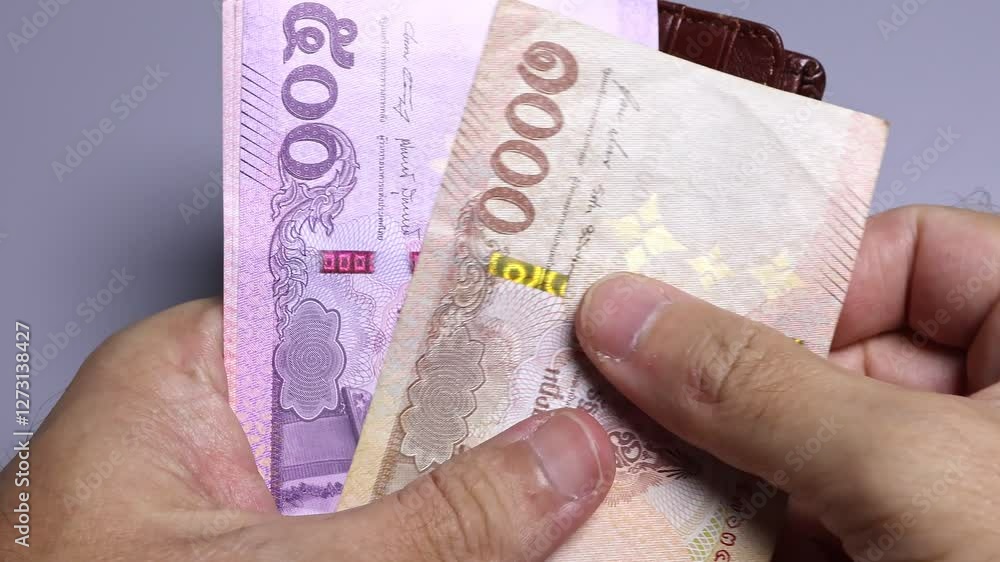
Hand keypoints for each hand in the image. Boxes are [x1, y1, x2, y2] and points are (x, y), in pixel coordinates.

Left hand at [0, 300, 614, 560]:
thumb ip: (439, 519)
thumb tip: (563, 457)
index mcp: (175, 381)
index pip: (335, 297)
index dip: (445, 296)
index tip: (544, 300)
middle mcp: (207, 439)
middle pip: (374, 395)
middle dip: (475, 407)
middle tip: (579, 399)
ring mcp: (236, 518)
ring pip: (379, 479)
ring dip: (463, 488)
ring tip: (568, 471)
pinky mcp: (265, 561)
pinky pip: (368, 538)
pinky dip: (427, 543)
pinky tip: (506, 538)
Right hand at [576, 205, 999, 560]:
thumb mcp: (906, 473)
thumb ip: (758, 387)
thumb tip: (628, 315)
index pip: (911, 252)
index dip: (802, 270)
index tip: (688, 304)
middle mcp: (991, 412)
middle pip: (834, 352)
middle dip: (728, 380)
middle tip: (622, 380)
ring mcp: (944, 494)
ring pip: (804, 445)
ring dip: (718, 460)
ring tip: (629, 457)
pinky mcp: (902, 553)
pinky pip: (805, 518)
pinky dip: (743, 527)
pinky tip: (679, 529)